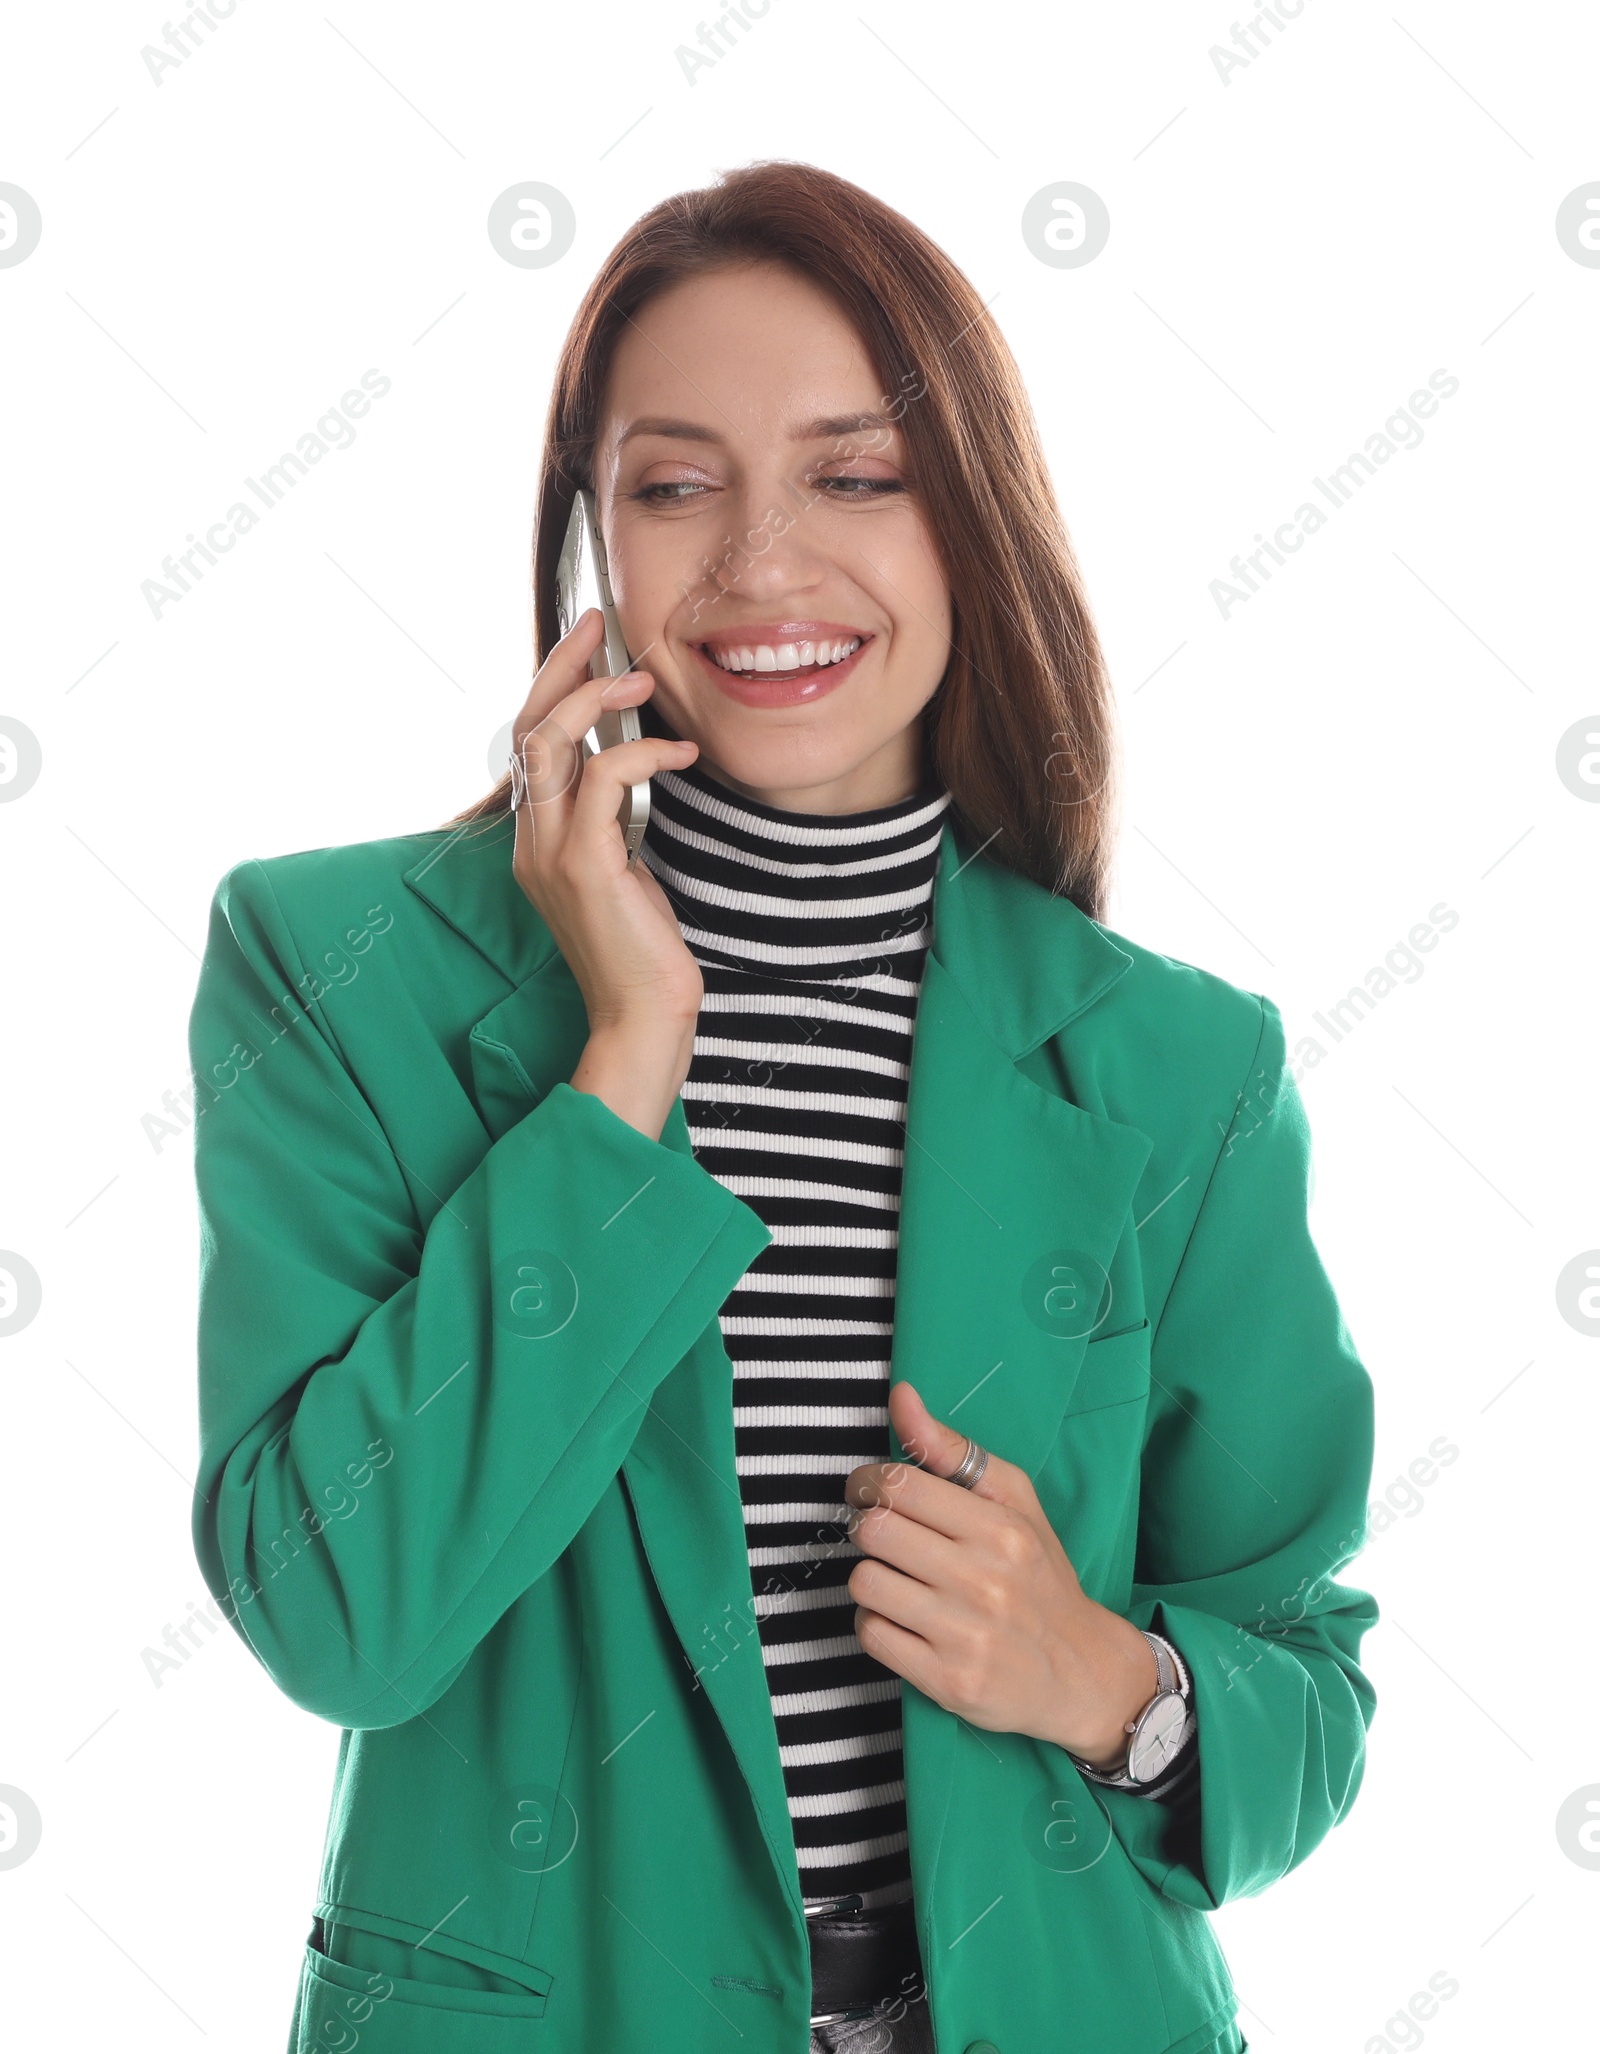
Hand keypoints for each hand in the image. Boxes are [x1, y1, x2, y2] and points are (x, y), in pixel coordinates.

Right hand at [507, 607, 703, 1137]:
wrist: (644, 1017)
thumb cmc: (644, 949)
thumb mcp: (625, 869)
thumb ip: (613, 820)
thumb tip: (630, 763)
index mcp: (536, 841)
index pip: (528, 744)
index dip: (553, 685)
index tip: (590, 644)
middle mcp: (531, 842)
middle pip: (526, 728)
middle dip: (562, 667)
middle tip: (601, 628)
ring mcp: (550, 854)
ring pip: (550, 743)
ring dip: (597, 698)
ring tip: (644, 681)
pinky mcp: (585, 866)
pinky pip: (602, 778)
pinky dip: (642, 753)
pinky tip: (681, 753)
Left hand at [843, 1382, 1159, 1767]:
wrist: (1079, 1671)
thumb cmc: (1038, 1576)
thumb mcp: (1013, 1502)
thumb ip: (951, 1449)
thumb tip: (901, 1397)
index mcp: (1000, 1529)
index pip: (901, 1485)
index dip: (869, 1481)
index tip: (869, 1489)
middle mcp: (983, 1581)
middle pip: (875, 1531)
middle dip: (866, 1526)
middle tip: (881, 1532)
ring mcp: (965, 1635)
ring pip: (865, 1583)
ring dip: (871, 1576)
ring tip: (897, 1577)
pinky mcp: (947, 1681)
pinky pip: (871, 1634)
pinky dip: (876, 1622)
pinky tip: (902, 1617)